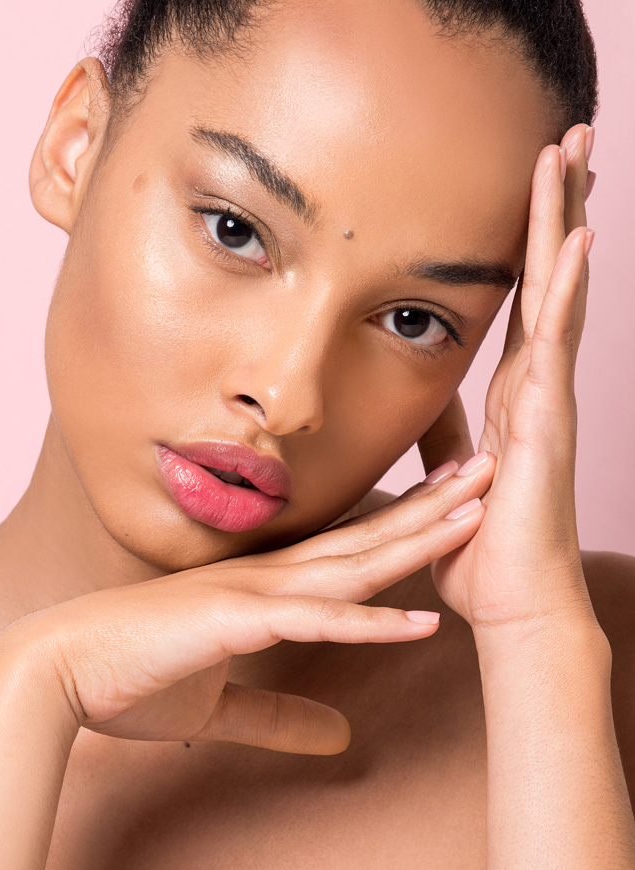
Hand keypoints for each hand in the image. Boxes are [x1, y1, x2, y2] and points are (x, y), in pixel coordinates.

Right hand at [0, 460, 493, 753]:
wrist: (63, 671)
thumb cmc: (135, 677)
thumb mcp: (224, 706)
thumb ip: (283, 716)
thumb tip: (342, 737)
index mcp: (266, 589)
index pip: (350, 550)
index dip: (405, 525)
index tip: (452, 501)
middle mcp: (269, 578)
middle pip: (367, 540)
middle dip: (432, 507)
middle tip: (488, 471)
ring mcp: (255, 593)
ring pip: (354, 565)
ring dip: (419, 542)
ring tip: (477, 515)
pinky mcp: (237, 621)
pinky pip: (316, 620)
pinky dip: (371, 621)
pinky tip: (423, 620)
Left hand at [417, 124, 600, 653]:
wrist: (510, 603)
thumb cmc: (482, 546)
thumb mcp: (447, 474)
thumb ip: (439, 434)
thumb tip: (420, 406)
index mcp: (509, 394)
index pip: (519, 301)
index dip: (526, 242)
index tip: (529, 184)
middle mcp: (534, 385)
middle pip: (545, 277)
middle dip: (555, 205)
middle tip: (567, 135)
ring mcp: (548, 399)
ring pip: (557, 291)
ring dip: (564, 219)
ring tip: (574, 149)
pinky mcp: (547, 422)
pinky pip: (558, 343)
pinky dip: (568, 289)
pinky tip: (580, 235)